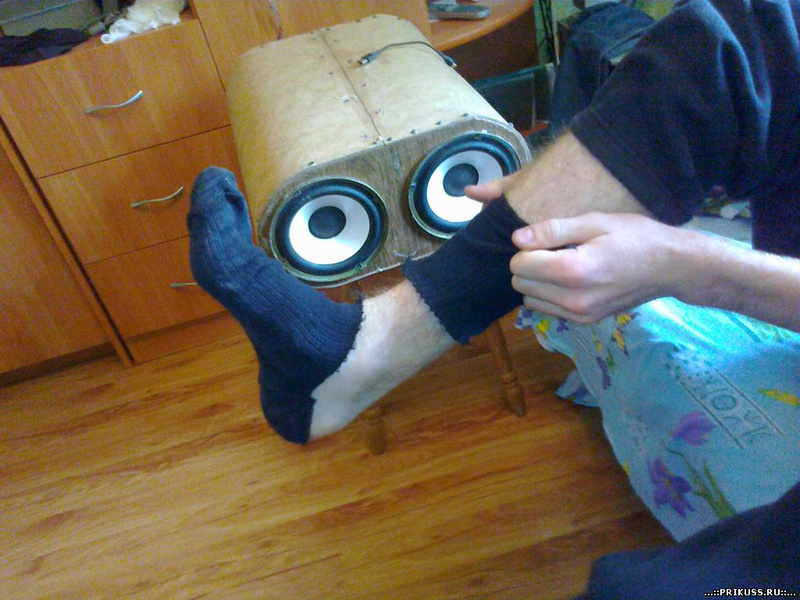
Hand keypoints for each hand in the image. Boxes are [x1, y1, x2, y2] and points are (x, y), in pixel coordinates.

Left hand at [508, 213, 684, 322]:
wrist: (671, 267)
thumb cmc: (636, 237)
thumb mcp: (595, 222)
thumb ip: (553, 231)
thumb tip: (516, 239)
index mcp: (573, 271)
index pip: (519, 265)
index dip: (527, 248)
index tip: (548, 240)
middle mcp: (572, 300)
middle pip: (520, 283)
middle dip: (529, 265)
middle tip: (555, 251)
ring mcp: (579, 315)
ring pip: (529, 300)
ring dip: (537, 282)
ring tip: (562, 266)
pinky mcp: (584, 322)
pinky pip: (546, 310)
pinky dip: (548, 295)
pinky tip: (569, 281)